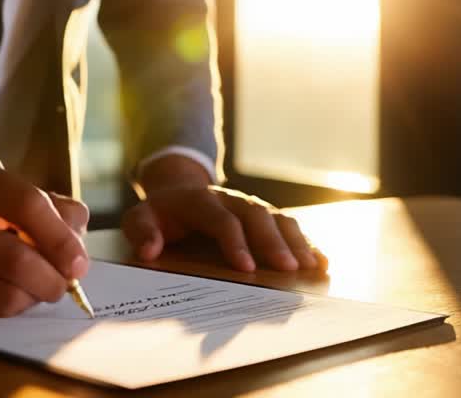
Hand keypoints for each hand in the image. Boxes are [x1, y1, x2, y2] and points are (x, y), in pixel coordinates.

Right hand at [0, 154, 89, 316]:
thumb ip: (45, 205)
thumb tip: (78, 236)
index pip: (26, 205)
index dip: (60, 238)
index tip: (79, 261)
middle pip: (14, 258)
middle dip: (51, 278)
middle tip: (65, 283)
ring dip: (33, 297)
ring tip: (41, 288)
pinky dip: (9, 306)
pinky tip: (14, 295)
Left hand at [121, 154, 327, 272]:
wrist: (178, 190)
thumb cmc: (160, 214)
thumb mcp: (140, 218)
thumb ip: (141, 232)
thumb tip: (150, 251)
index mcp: (199, 200)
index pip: (221, 219)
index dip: (234, 242)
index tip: (246, 268)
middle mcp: (230, 199)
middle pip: (257, 216)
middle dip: (274, 243)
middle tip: (289, 269)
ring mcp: (250, 206)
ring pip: (277, 218)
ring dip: (295, 242)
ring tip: (310, 267)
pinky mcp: (263, 216)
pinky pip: (288, 225)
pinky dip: (305, 242)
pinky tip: (320, 261)